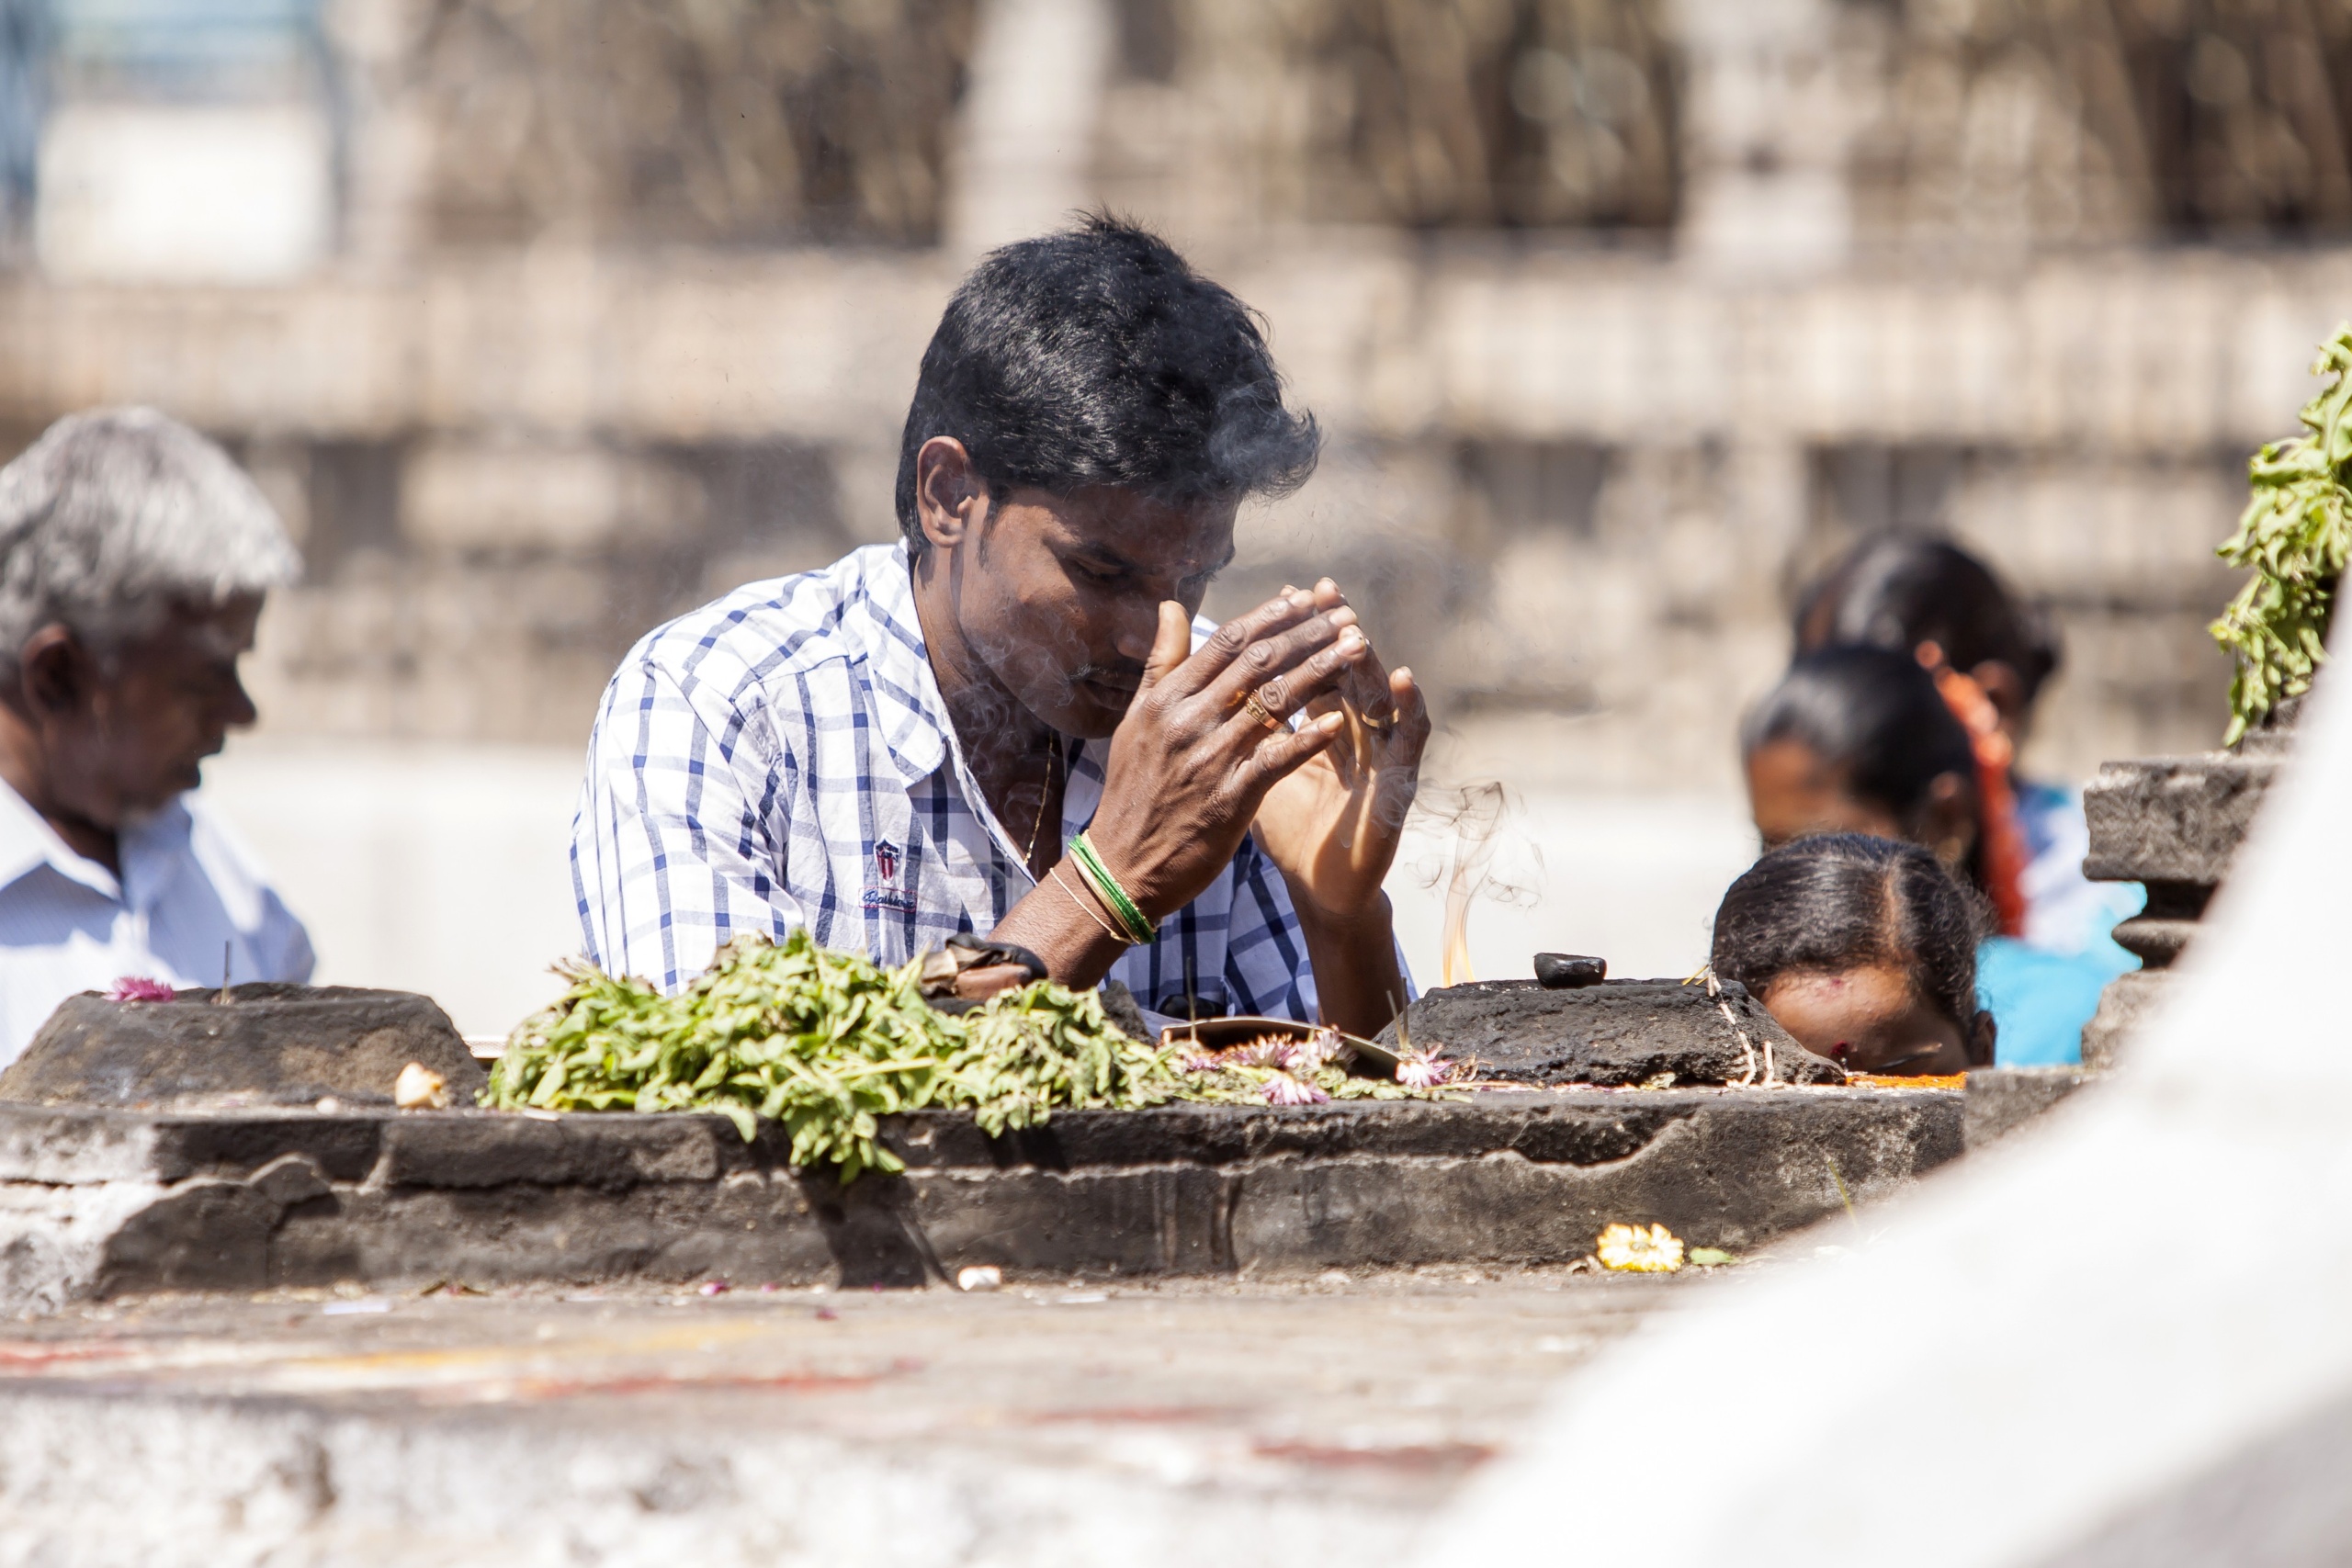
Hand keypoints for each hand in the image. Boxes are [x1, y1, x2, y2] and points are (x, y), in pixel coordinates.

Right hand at [1084, 588, 1367, 918]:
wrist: (1121, 866)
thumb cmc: (1132, 791)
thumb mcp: (1136, 721)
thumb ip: (1160, 662)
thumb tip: (1172, 604)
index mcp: (1166, 699)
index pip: (1227, 643)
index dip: (1270, 616)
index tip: (1306, 598)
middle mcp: (1188, 721)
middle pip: (1258, 663)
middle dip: (1308, 634)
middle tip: (1346, 615)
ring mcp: (1209, 759)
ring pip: (1274, 703)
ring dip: (1321, 671)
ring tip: (1356, 649)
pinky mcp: (1229, 799)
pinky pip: (1276, 760)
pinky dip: (1308, 739)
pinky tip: (1337, 721)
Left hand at [1249, 580, 1429, 923]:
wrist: (1322, 890)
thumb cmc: (1291, 833)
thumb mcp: (1254, 773)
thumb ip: (1234, 729)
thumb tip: (1201, 693)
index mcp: (1317, 726)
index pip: (1307, 668)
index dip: (1295, 634)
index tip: (1284, 596)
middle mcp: (1352, 732)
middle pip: (1345, 669)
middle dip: (1332, 631)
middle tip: (1326, 592)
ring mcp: (1379, 754)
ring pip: (1380, 693)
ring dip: (1369, 659)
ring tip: (1354, 625)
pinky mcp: (1399, 782)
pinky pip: (1411, 738)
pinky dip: (1411, 706)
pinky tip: (1403, 678)